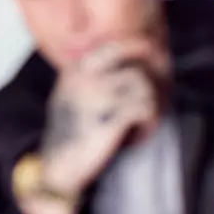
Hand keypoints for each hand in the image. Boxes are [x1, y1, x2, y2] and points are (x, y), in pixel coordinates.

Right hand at [39, 39, 163, 198]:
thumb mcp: (73, 96)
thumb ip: (93, 75)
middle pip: (135, 65)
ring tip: (138, 127)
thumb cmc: (71, 135)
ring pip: (145, 87)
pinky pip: (147, 109)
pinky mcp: (111, 116)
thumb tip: (132, 61)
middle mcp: (85, 76)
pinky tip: (135, 137)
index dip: (140, 51)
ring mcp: (97, 95)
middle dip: (151, 80)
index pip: (117, 46)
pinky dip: (148, 124)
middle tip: (154, 98)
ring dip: (149, 109)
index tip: (156, 58)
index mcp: (74, 69)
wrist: (58, 167)